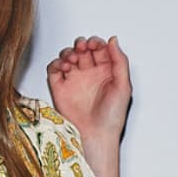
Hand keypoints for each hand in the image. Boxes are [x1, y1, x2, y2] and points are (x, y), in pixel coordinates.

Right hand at [46, 35, 131, 176]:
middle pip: (82, 49)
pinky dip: (56, 64)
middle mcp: (90, 75)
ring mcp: (74, 81)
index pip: (99, 49)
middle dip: (81, 44)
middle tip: (82, 48)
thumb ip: (120, 61)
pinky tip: (64, 68)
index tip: (94, 45)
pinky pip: (54, 69)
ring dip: (69, 52)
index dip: (96, 42)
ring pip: (67, 56)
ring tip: (73, 59)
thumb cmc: (111, 117)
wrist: (95, 136)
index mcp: (106, 72)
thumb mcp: (124, 86)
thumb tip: (113, 40)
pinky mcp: (60, 88)